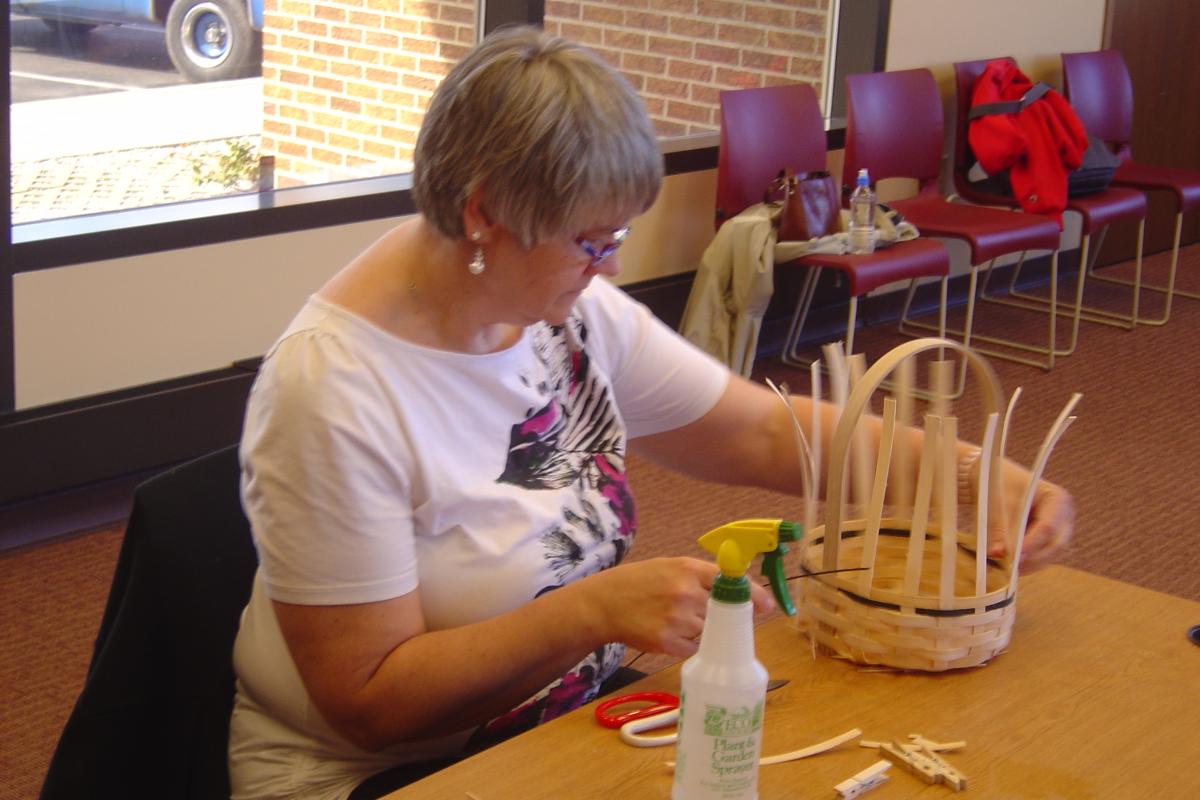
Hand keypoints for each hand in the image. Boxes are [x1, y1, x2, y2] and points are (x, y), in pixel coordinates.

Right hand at [582, 557, 775, 657]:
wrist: (604, 603)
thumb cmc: (639, 582)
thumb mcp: (669, 567)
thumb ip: (702, 576)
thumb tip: (738, 592)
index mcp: (687, 569)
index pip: (730, 582)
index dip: (752, 595)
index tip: (767, 606)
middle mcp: (684, 592)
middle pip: (723, 611)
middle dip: (722, 617)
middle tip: (715, 618)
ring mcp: (676, 619)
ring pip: (709, 631)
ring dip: (702, 631)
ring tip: (679, 621)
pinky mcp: (667, 642)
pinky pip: (694, 649)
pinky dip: (689, 645)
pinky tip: (672, 633)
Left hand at [986, 460, 1074, 572]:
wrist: (997, 478)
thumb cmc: (1001, 484)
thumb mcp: (1001, 503)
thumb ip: (1002, 529)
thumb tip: (999, 554)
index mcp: (1057, 499)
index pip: (1048, 526)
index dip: (1032, 543)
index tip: (1015, 555)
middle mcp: (1063, 517)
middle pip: (1055, 545)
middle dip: (1034, 559)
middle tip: (1012, 568)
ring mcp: (1058, 531)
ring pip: (1050, 555)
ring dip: (1030, 564)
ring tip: (1008, 570)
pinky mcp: (1047, 542)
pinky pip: (1041, 557)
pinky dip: (1027, 563)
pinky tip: (1011, 568)